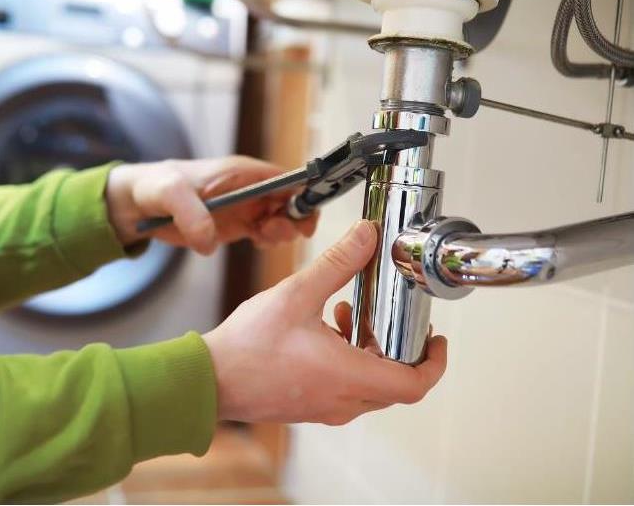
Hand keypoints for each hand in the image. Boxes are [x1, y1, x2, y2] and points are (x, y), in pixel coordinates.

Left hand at [105, 156, 317, 253]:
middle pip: (292, 201)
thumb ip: (191, 214)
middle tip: (271, 232)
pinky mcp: (237, 225)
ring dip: (281, 232)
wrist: (138, 203)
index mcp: (242, 172)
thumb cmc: (155, 186)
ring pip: (282, 219)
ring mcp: (246, 207)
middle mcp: (250, 188)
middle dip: (294, 219)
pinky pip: (265, 233)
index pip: (288, 179)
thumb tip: (210, 242)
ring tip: (260, 238)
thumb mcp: (170, 194)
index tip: (304, 219)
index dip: (304, 195)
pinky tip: (256, 242)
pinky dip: (268, 240)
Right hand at [203, 220, 447, 424]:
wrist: (208, 380)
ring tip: (350, 313)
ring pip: (369, 384)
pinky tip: (325, 327)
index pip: (414, 384)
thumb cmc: (247, 347)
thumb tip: (367, 236)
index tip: (436, 340)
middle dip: (399, 347)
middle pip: (395, 382)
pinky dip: (348, 359)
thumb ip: (337, 263)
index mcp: (347, 376)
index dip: (435, 363)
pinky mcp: (309, 405)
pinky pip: (345, 387)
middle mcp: (342, 400)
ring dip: (370, 349)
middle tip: (392, 317)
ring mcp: (325, 407)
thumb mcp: (297, 294)